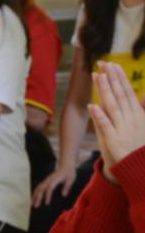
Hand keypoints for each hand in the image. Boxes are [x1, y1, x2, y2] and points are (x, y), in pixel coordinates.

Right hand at [32, 164, 77, 206]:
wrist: (65, 165)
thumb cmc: (69, 173)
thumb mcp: (71, 179)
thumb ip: (67, 186)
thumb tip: (64, 195)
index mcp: (54, 180)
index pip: (49, 188)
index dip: (47, 196)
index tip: (47, 204)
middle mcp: (48, 180)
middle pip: (40, 189)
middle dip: (37, 198)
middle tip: (35, 206)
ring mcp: (46, 181)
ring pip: (38, 189)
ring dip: (34, 196)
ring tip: (32, 204)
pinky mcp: (45, 182)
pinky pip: (38, 188)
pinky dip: (35, 194)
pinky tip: (34, 199)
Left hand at [89, 61, 144, 181]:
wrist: (137, 169)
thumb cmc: (136, 148)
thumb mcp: (140, 126)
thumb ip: (139, 111)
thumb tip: (143, 97)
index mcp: (137, 115)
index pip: (127, 92)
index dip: (120, 78)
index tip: (113, 65)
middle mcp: (130, 119)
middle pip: (120, 94)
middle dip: (112, 78)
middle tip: (103, 63)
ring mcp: (122, 129)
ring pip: (112, 106)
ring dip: (105, 90)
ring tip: (97, 76)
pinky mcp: (113, 140)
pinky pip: (105, 126)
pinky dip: (99, 115)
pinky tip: (92, 105)